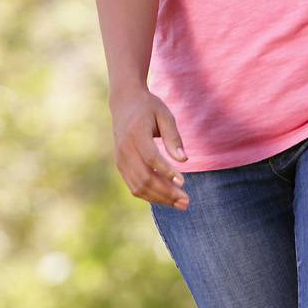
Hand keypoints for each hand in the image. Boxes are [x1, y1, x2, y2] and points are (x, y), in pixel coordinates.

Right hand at [111, 89, 189, 207]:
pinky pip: (134, 187)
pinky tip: (168, 198)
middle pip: (144, 177)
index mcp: (135, 133)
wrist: (124, 103)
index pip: (150, 158)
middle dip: (166, 192)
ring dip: (160, 198)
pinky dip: (151, 196)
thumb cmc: (149, 108)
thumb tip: (183, 160)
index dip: (166, 171)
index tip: (183, 182)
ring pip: (138, 186)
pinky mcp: (121, 166)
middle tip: (187, 201)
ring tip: (181, 204)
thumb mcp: (164, 115)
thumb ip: (173, 137)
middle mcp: (124, 149)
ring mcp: (120, 160)